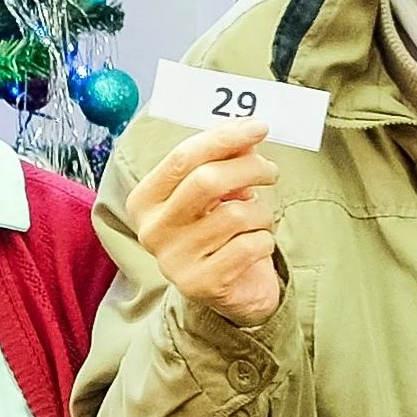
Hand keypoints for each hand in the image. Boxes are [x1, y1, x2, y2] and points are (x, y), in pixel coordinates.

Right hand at [125, 120, 284, 326]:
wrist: (227, 291)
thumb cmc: (218, 231)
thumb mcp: (213, 193)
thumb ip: (222, 161)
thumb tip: (246, 132)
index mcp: (145, 200)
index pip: (182, 158)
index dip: (223, 138)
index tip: (258, 126)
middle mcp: (152, 229)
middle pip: (207, 181)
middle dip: (249, 168)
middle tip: (270, 171)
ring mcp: (174, 259)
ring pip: (236, 214)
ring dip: (261, 212)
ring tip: (259, 219)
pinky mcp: (203, 283)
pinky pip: (251, 245)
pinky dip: (265, 239)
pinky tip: (256, 244)